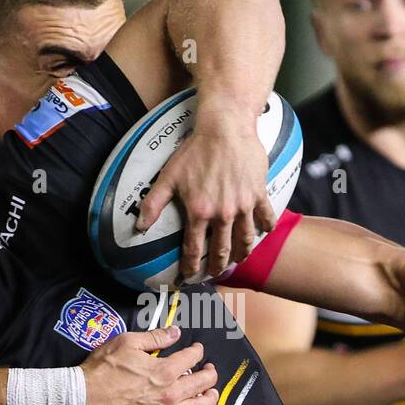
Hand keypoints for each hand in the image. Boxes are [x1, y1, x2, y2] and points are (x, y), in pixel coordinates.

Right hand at [79, 326, 217, 404]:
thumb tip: (176, 333)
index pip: (191, 358)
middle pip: (201, 384)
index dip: (197, 351)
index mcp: (165, 371)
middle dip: (210, 374)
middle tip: (210, 370)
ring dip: (209, 400)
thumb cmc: (102, 369)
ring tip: (212, 394)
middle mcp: (169, 395)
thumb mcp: (127, 342)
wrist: (82, 399)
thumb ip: (155, 338)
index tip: (197, 349)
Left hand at [136, 103, 273, 280]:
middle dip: (218, 266)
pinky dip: (265, 227)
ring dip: (242, 253)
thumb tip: (139, 226)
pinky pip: (266, 217)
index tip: (188, 276)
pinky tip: (263, 231)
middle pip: (223, 250)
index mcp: (199, 212)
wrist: (226, 128)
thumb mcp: (169, 176)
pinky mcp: (259, 194)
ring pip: (246, 239)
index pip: (194, 249)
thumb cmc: (195, 150)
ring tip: (239, 259)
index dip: (190, 267)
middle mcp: (223, 214)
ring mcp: (243, 205)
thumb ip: (153, 203)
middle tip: (215, 273)